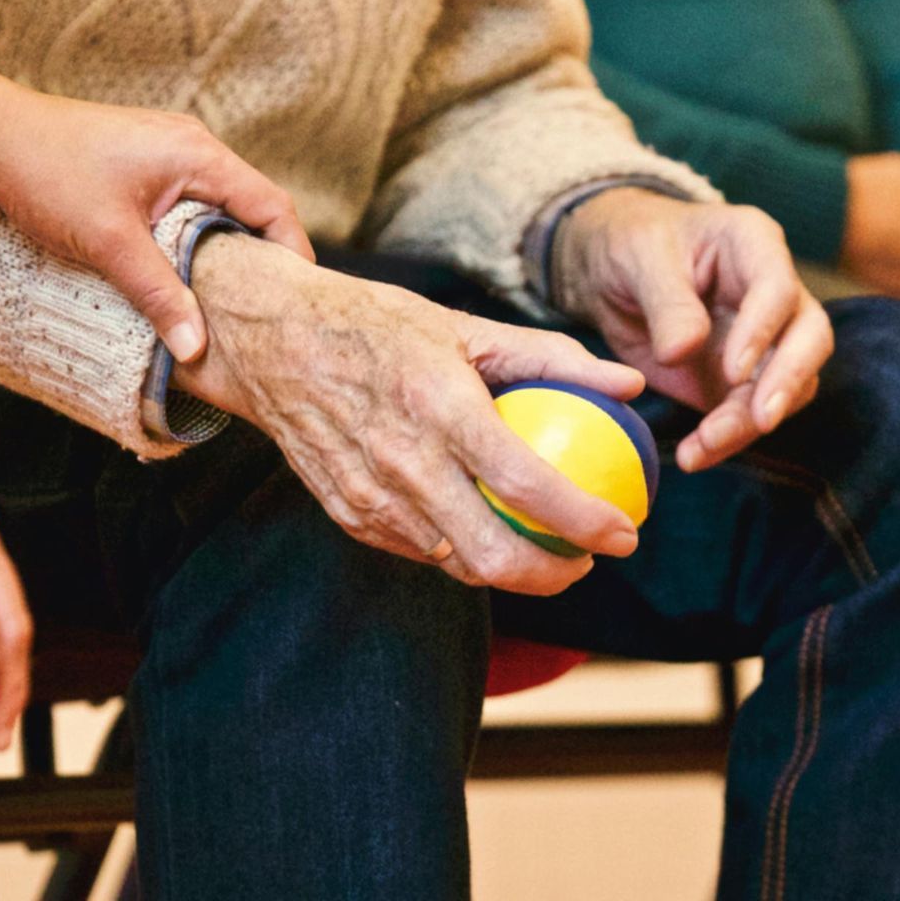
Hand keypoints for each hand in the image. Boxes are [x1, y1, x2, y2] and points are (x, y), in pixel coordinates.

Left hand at [0, 90, 314, 362]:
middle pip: (251, 207)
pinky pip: (189, 203)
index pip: (272, 206)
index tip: (295, 302)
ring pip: (218, 207)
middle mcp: (193, 147)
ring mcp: (168, 151)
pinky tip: (181, 273)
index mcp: (199, 155)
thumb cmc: (48, 174)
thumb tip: (197, 349)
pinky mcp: (144, 162)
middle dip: (261, 259)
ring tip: (225, 302)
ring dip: (223, 250)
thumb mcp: (110, 244)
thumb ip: (159, 295)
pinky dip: (194, 238)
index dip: (292, 255)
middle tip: (264, 313)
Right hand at [174, 234, 646, 595]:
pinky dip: (459, 550)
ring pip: (457, 564)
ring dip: (510, 570)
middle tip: (587, 559)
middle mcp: (404, 462)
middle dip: (555, 575)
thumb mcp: (464, 326)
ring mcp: (371, 497)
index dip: (586, 521)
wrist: (271, 341)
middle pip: (493, 555)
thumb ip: (551, 357)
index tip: (624, 533)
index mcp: (440, 407)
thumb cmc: (375, 325)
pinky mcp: (349, 514)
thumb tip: (628, 384)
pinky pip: (419, 551)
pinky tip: (483, 530)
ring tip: (544, 549)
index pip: (527, 485)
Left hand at [553, 188, 833, 472]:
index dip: (763, 330)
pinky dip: (727, 439)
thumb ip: (666, 302)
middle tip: (761, 420)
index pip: (778, 288)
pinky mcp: (743, 380)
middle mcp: (773, 292)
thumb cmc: (632, 244)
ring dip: (751, 422)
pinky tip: (695, 455)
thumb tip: (683, 351)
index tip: (733, 370)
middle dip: (788, 381)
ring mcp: (765, 339)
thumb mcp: (639, 259)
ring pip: (788, 386)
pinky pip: (750, 414)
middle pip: (810, 338)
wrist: (610, 271)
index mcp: (753, 244)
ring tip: (704, 446)